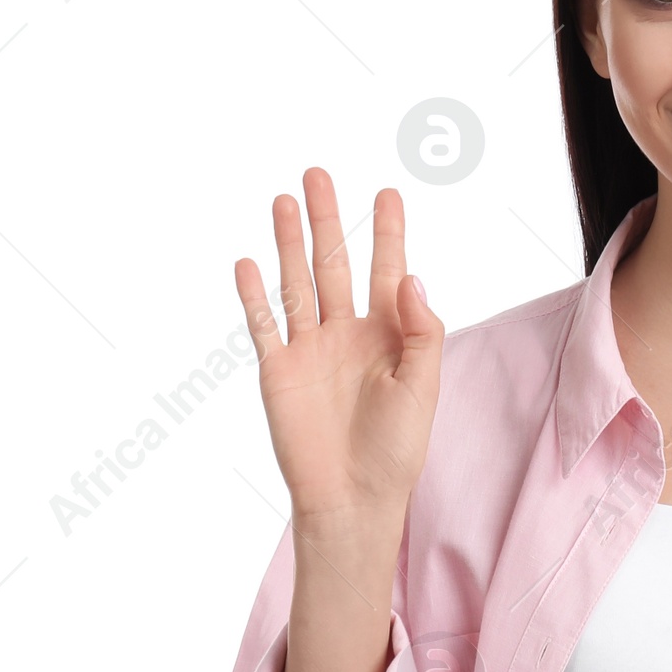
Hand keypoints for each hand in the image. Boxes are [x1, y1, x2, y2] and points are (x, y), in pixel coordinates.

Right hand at [234, 168, 444, 533]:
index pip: (388, 270)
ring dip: (291, 243)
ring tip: (284, 201)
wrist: (353, 497)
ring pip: (297, 283)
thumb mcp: (422, 387)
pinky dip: (255, 294)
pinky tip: (249, 262)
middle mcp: (347, 335)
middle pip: (335, 264)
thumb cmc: (397, 449)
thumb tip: (410, 277)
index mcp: (388, 336)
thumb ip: (422, 332)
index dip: (388, 233)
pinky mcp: (279, 371)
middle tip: (319, 175)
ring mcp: (310, 350)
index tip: (387, 193)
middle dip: (328, 221)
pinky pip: (265, 324)